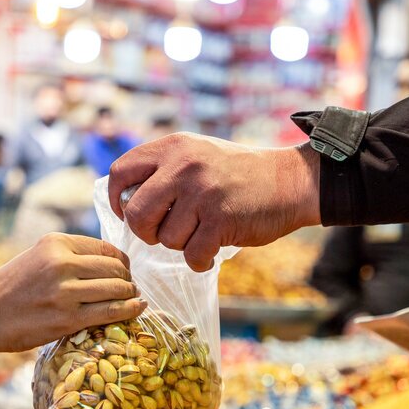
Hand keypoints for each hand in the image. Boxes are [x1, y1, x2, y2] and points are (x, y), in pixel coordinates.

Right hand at [0, 233, 145, 365]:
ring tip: (132, 298)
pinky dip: (130, 310)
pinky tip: (138, 308)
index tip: (124, 270)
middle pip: (115, 267)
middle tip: (130, 287)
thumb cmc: (12, 287)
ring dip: (130, 294)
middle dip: (127, 278)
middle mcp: (61, 262)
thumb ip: (71, 255)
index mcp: (55, 242)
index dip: (121, 261)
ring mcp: (65, 291)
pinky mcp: (68, 318)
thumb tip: (112, 260)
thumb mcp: (38, 256)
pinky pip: (112, 311)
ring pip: (117, 288)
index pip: (105, 247)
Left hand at [108, 133, 320, 271]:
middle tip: (162, 233)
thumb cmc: (237, 174)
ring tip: (200, 234)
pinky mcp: (221, 220)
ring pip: (165, 239)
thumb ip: (163, 170)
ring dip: (180, 245)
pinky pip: (192, 255)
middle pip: (135, 213)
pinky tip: (211, 252)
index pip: (120, 173)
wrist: (289, 181)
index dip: (119, 200)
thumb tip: (125, 203)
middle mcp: (183, 167)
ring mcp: (202, 193)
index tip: (129, 213)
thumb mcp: (196, 154)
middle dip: (145, 232)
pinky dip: (200, 260)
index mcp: (172, 148)